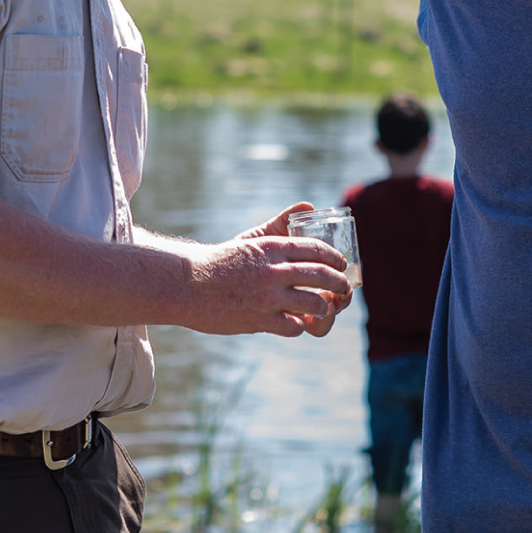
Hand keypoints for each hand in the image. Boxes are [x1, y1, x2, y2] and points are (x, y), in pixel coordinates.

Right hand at [185, 204, 350, 336]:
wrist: (188, 285)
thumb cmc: (221, 261)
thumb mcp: (252, 238)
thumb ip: (281, 223)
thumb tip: (308, 205)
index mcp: (271, 248)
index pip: (316, 249)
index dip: (334, 258)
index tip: (341, 264)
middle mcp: (273, 271)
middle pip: (321, 275)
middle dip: (339, 282)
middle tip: (343, 287)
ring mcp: (267, 297)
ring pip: (313, 303)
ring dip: (324, 307)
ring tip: (323, 308)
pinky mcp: (259, 320)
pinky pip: (293, 326)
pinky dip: (299, 325)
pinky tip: (297, 322)